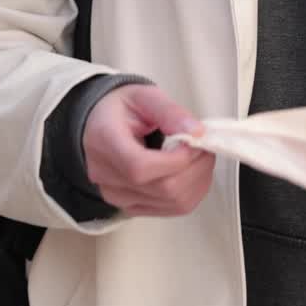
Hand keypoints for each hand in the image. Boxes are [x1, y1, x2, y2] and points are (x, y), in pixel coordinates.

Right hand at [83, 84, 214, 216]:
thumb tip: (197, 132)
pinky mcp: (130, 206)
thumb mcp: (144, 95)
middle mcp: (106, 177)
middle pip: (162, 189)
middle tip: (206, 146)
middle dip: (196, 168)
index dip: (176, 160)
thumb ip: (170, 112)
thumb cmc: (120, 108)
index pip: (140, 168)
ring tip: (201, 157)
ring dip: (198, 181)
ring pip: (171, 202)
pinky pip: (170, 209)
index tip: (195, 142)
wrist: (99, 124)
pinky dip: (191, 192)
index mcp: (105, 142)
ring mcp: (117, 196)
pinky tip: (193, 172)